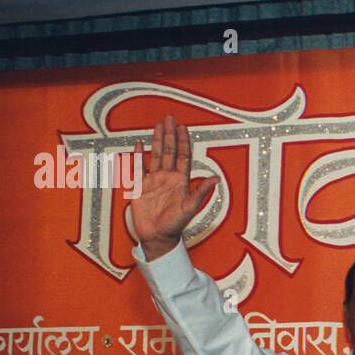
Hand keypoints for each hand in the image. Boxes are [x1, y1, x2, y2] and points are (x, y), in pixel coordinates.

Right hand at [130, 114, 218, 258]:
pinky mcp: (140, 187)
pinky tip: (139, 145)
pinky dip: (138, 156)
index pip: (183, 156)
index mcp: (180, 181)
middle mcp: (167, 178)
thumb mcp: (190, 208)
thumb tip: (216, 178)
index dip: (183, 141)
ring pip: (155, 155)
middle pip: (169, 151)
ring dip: (157, 140)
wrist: (157, 237)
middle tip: (169, 118)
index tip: (182, 127)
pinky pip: (138, 168)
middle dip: (170, 134)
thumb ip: (201, 192)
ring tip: (158, 126)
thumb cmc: (175, 225)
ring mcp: (153, 181)